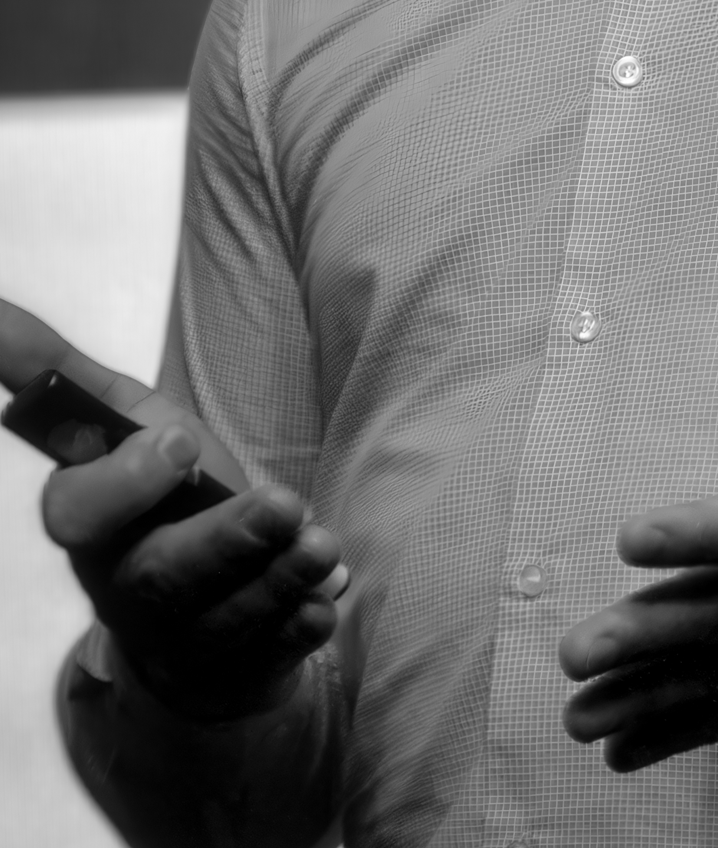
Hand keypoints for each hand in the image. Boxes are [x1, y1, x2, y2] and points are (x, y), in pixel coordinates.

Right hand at [0, 297, 345, 722]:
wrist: (187, 608)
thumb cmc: (157, 495)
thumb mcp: (119, 423)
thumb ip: (62, 374)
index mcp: (92, 525)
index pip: (79, 513)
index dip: (124, 480)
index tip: (178, 440)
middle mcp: (125, 587)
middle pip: (165, 574)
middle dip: (226, 540)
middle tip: (284, 505)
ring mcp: (177, 639)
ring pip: (222, 618)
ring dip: (277, 581)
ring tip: (321, 546)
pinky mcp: (229, 674)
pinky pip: (261, 660)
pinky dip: (294, 631)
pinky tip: (323, 605)